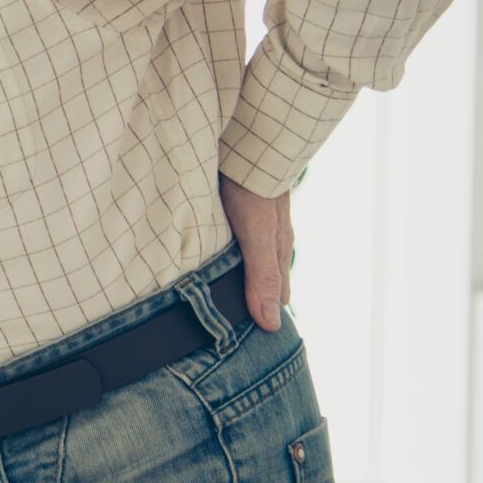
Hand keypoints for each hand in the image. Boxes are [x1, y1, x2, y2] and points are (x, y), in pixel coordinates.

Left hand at [218, 171, 293, 330]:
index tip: (248, 342)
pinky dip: (220, 252)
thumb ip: (263, 276)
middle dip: (247, 300)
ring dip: (231, 276)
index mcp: (277, 250)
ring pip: (244, 257)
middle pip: (260, 277)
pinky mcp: (235, 205)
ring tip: (210, 298)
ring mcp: (253, 221)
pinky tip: (205, 255)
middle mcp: (268, 238)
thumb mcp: (258, 236)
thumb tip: (271, 324)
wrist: (249, 139)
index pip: (275, 294)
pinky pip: (229, 236)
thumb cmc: (253, 189)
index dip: (263, 316)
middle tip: (225, 326)